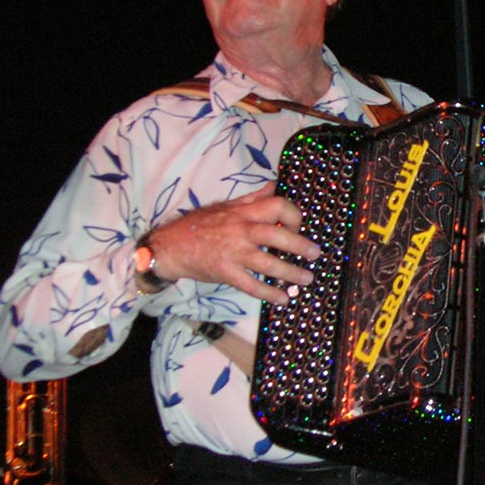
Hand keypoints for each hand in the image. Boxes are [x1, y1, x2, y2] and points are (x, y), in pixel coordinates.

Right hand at [145, 182, 319, 304]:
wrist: (169, 246)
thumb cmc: (200, 225)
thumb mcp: (226, 206)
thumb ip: (252, 198)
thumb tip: (275, 186)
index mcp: (242, 212)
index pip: (276, 205)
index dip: (293, 214)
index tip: (299, 225)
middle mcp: (240, 230)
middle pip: (276, 235)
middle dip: (300, 245)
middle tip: (315, 254)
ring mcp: (233, 253)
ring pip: (268, 263)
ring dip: (291, 272)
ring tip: (307, 278)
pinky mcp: (225, 272)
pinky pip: (251, 285)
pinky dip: (269, 293)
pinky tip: (283, 298)